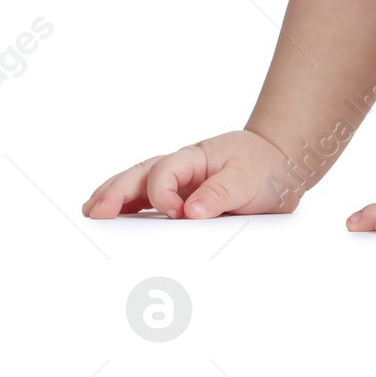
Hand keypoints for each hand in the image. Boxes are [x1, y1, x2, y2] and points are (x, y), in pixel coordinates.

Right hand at [83, 129, 300, 219]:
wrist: (283, 162)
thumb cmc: (266, 165)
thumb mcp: (249, 178)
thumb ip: (220, 193)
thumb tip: (191, 212)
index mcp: (196, 157)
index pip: (166, 172)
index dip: (164, 194)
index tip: (176, 214)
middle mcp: (182, 167)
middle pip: (141, 174)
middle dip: (116, 192)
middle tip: (95, 212)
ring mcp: (180, 180)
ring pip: (139, 184)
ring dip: (114, 197)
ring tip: (91, 213)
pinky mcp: (182, 195)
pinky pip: (149, 198)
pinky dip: (130, 206)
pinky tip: (115, 218)